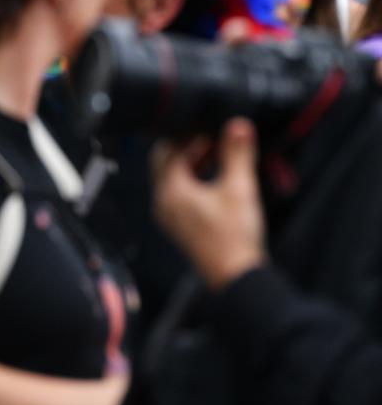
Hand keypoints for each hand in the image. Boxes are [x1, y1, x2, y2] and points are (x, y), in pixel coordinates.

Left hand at [153, 118, 266, 290]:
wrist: (237, 278)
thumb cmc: (234, 239)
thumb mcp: (240, 189)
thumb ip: (238, 154)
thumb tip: (238, 126)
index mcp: (171, 190)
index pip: (170, 149)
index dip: (188, 133)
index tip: (206, 125)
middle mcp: (164, 202)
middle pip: (165, 161)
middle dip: (185, 146)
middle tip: (207, 137)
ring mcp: (170, 216)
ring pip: (171, 177)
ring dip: (188, 162)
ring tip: (213, 154)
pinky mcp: (180, 226)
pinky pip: (177, 192)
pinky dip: (190, 179)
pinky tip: (213, 178)